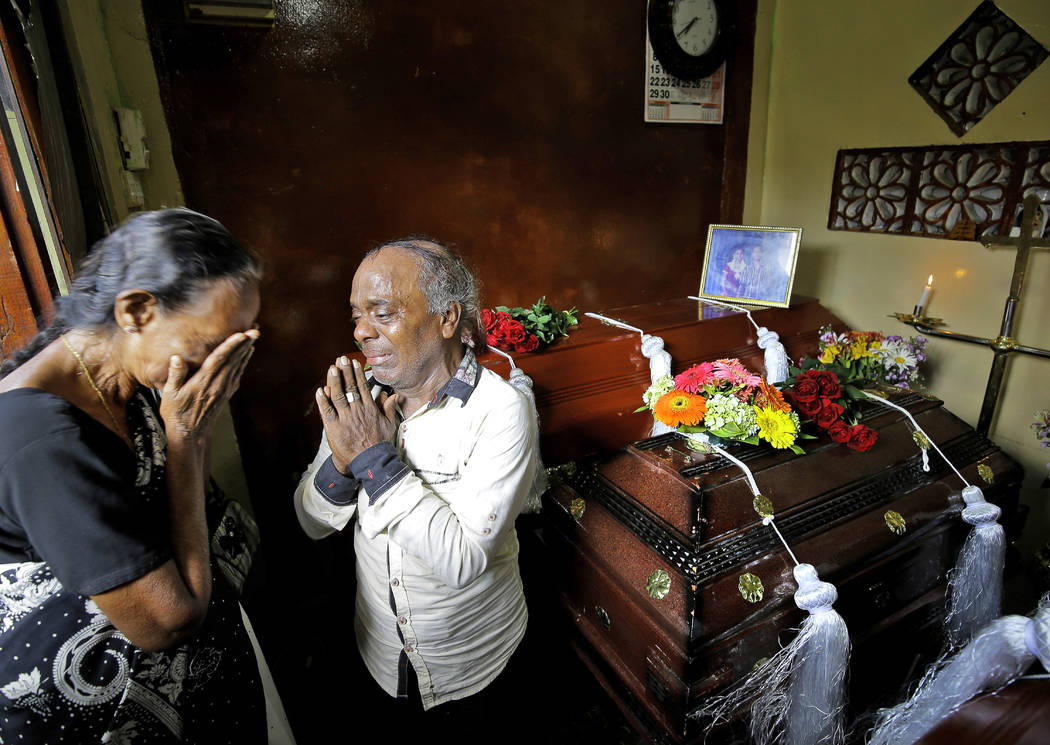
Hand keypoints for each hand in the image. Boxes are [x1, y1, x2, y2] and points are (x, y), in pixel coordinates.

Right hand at [160, 328, 259, 441]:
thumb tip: (177, 358)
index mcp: (203, 382)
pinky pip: (237, 374)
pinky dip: (243, 363)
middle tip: (255, 329)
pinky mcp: (226, 394)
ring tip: (254, 337)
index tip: (241, 334)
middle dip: (245, 344)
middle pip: (234, 360)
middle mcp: (217, 385)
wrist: (190, 434)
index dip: (231, 346)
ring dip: (246, 351)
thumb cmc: (177, 414)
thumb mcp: (170, 395)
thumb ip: (175, 375)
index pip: (219, 360)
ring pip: (238, 366)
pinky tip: (246, 355)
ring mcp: (224, 390)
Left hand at [316, 356, 398, 472]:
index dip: (357, 373)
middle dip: (345, 372)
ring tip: (332, 368)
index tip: (354, 363)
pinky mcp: (334, 428)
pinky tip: (320, 390)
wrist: (369, 461)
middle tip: (341, 359)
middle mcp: (357, 411)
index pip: (362, 387)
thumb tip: (392, 394)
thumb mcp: (389, 424)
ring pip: (338, 396)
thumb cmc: (379, 443)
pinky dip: (323, 401)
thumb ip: (389, 408)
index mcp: (370, 409)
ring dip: (334, 381)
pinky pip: (327, 411)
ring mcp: (345, 419)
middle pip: (350, 387)